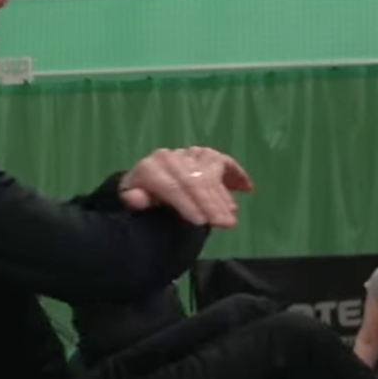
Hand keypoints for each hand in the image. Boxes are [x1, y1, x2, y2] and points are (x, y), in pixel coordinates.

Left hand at [120, 146, 253, 227]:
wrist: (144, 182)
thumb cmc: (140, 197)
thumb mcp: (130, 199)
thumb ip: (133, 199)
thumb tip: (137, 199)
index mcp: (150, 169)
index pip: (172, 187)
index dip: (187, 204)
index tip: (201, 222)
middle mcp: (169, 158)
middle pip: (194, 180)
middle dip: (211, 203)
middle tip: (226, 224)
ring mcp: (188, 154)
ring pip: (210, 172)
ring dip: (223, 195)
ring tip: (231, 216)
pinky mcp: (203, 154)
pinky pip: (222, 161)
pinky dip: (236, 173)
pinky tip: (247, 188)